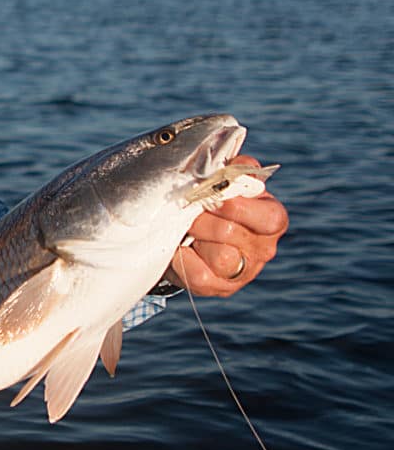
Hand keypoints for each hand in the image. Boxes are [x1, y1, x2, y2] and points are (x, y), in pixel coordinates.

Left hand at [167, 155, 288, 296]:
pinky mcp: (219, 288)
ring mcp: (244, 272)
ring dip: (195, 239)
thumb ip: (232, 169)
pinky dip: (184, 260)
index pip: (270, 217)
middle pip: (234, 234)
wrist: (186, 233)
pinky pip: (200, 276)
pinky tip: (178, 249)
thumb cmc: (210, 200)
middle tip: (187, 210)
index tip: (212, 195)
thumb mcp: (222, 180)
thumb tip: (237, 162)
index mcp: (271, 218)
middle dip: (203, 219)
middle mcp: (264, 248)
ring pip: (221, 257)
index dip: (237, 205)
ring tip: (184, 228)